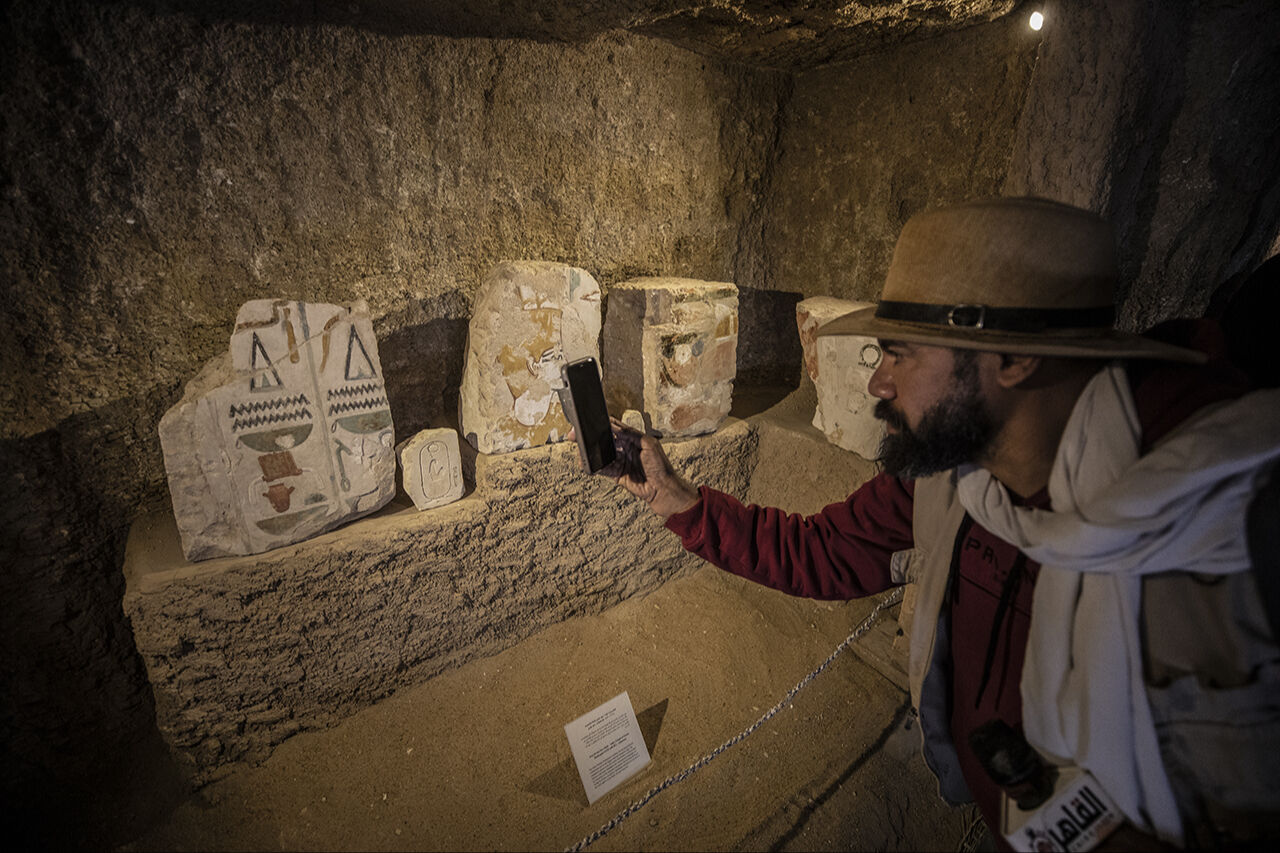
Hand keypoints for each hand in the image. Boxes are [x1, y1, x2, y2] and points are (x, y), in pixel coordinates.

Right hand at [569, 420, 699, 517]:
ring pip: (603, 455)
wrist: (664, 491)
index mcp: (635, 439)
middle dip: (593, 438)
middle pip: (606, 440)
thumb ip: (632, 435)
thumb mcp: (649, 445)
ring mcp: (622, 462)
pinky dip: (595, 467)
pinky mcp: (619, 475)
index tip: (591, 421)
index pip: (616, 428)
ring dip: (592, 453)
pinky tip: (587, 465)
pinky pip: (604, 469)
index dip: (604, 424)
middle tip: (578, 436)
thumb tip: (617, 427)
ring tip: (581, 451)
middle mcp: (627, 449)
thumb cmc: (662, 467)